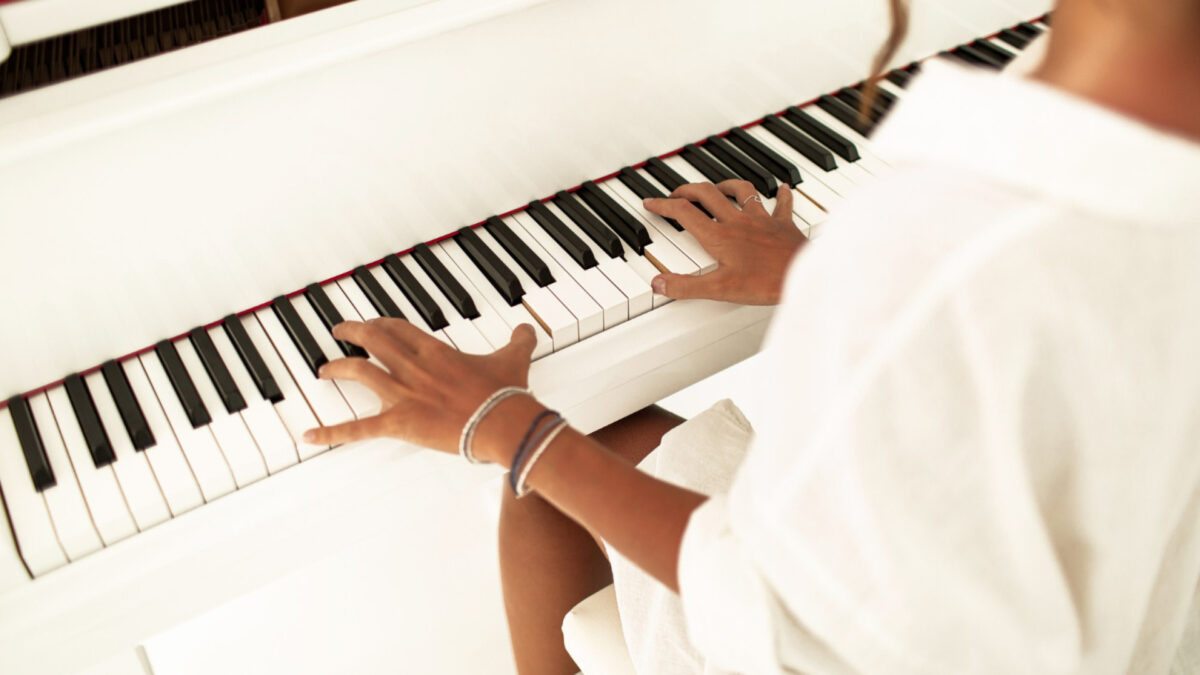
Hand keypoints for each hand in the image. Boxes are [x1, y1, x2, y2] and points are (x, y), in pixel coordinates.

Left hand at [302, 318, 537, 454]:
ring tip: (324, 369)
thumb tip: (528, 329)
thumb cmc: (506, 394)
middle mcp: (413, 366)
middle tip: (340, 330)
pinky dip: (331, 433)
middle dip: (353, 332)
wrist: (503, 423)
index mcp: (435, 350)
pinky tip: (309, 436)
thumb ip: (519, 340)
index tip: (374, 324)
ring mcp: (402, 394)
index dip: (382, 324)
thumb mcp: (514, 358)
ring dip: (338, 367)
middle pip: (373, 340)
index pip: (398, 328)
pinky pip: (358, 428)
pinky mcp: (399, 423)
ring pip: (359, 371)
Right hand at [644, 179, 805, 304]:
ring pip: (741, 191)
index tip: (651, 202)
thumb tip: (658, 284)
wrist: (805, 275)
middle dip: (688, 190)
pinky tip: (782, 188)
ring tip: (717, 187)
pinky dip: (781, 195)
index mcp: (719, 236)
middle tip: (677, 194)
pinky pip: (782, 204)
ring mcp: (762, 220)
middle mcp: (738, 222)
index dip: (664, 206)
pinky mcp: (783, 224)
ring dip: (725, 185)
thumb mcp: (720, 290)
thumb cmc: (766, 282)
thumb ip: (686, 286)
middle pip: (707, 194)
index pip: (684, 213)